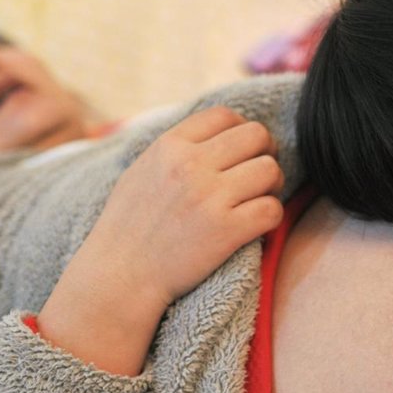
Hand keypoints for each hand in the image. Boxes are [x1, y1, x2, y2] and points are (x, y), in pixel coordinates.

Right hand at [38, 106, 283, 374]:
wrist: (120, 277)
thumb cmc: (129, 226)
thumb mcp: (142, 171)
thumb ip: (176, 149)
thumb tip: (217, 133)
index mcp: (169, 146)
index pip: (225, 115)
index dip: (241, 130)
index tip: (241, 152)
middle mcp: (190, 165)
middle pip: (257, 135)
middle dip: (265, 153)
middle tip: (257, 176)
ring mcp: (209, 198)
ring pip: (270, 169)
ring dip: (272, 185)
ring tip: (257, 200)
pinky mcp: (226, 231)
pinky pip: (272, 209)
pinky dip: (271, 217)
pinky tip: (255, 225)